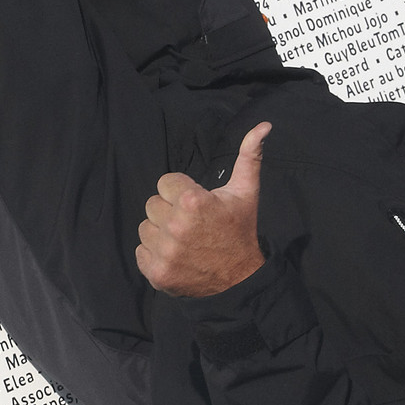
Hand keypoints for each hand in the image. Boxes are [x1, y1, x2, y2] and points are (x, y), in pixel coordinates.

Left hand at [135, 123, 270, 297]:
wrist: (240, 279)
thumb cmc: (240, 230)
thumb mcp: (246, 191)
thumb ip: (249, 155)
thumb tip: (263, 126)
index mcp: (193, 201)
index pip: (165, 182)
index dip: (181, 192)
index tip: (196, 204)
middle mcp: (175, 225)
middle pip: (153, 204)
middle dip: (170, 211)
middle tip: (191, 223)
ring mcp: (165, 252)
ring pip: (145, 228)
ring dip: (160, 233)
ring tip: (183, 240)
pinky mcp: (157, 272)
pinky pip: (140, 252)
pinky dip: (154, 254)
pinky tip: (175, 256)